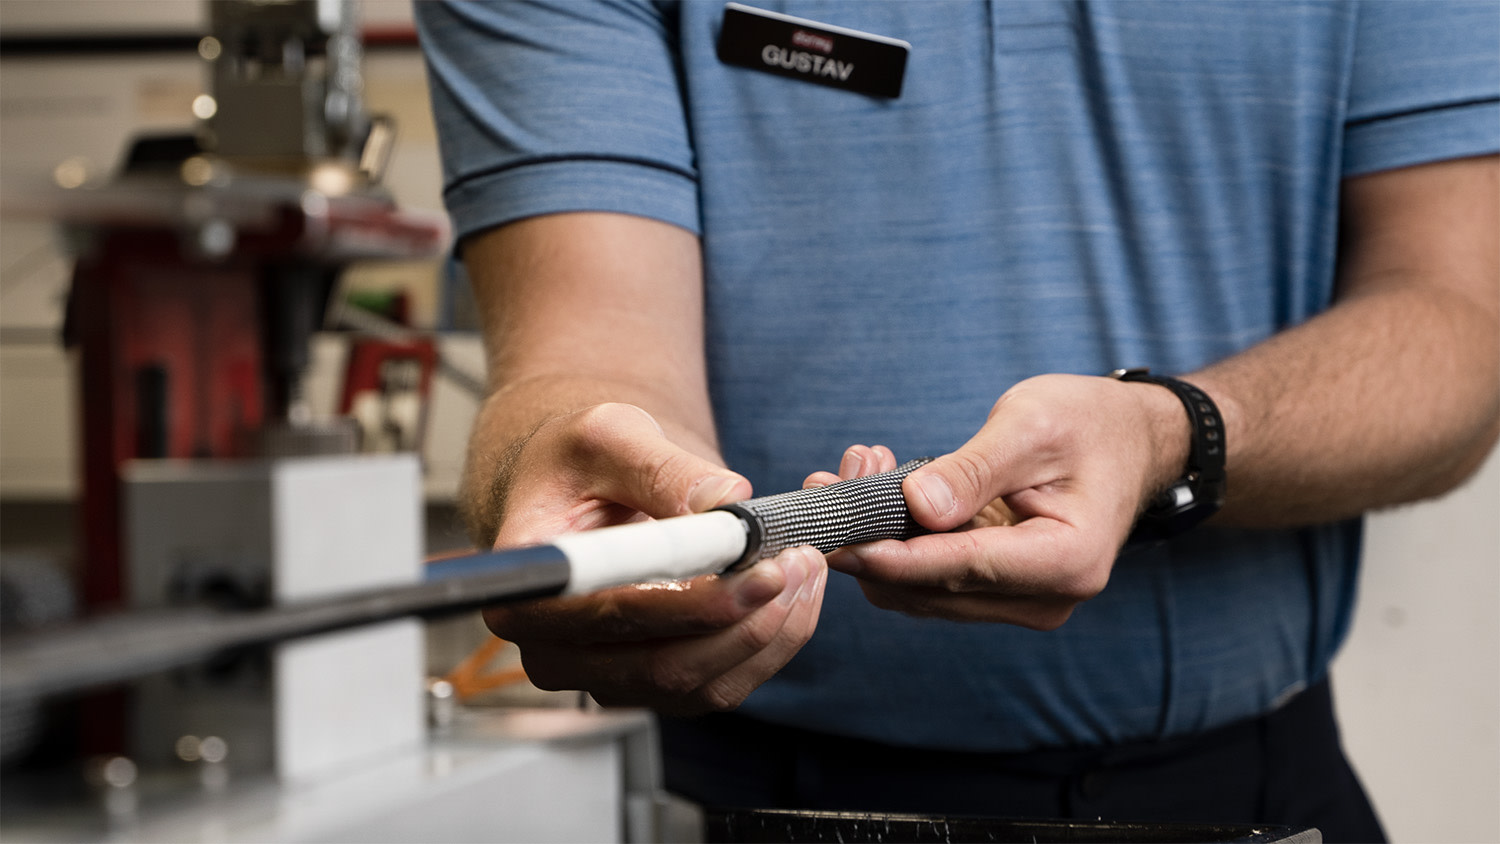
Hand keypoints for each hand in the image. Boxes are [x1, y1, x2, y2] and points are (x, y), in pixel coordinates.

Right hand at [481, 402, 827, 713]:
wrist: (582, 489)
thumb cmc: (580, 461)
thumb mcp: (609, 435)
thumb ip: (660, 466)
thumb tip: (727, 502)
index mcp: (528, 590)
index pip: (614, 616)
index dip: (695, 604)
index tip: (761, 571)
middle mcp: (554, 651)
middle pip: (665, 667)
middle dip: (748, 620)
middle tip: (802, 562)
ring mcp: (603, 678)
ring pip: (701, 686)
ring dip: (770, 634)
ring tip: (807, 568)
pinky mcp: (649, 685)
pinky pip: (719, 685)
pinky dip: (769, 645)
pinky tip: (794, 594)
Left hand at [814, 375, 1188, 629]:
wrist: (1129, 439)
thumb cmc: (1089, 423)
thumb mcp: (1031, 426)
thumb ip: (973, 470)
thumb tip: (916, 506)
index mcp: (1067, 561)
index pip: (960, 568)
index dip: (891, 556)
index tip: (835, 538)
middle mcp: (1045, 599)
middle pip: (932, 589)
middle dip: (872, 540)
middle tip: (830, 478)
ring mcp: (1023, 601)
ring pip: (923, 590)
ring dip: (878, 539)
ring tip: (856, 471)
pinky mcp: (1000, 591)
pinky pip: (933, 578)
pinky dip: (899, 541)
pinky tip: (880, 490)